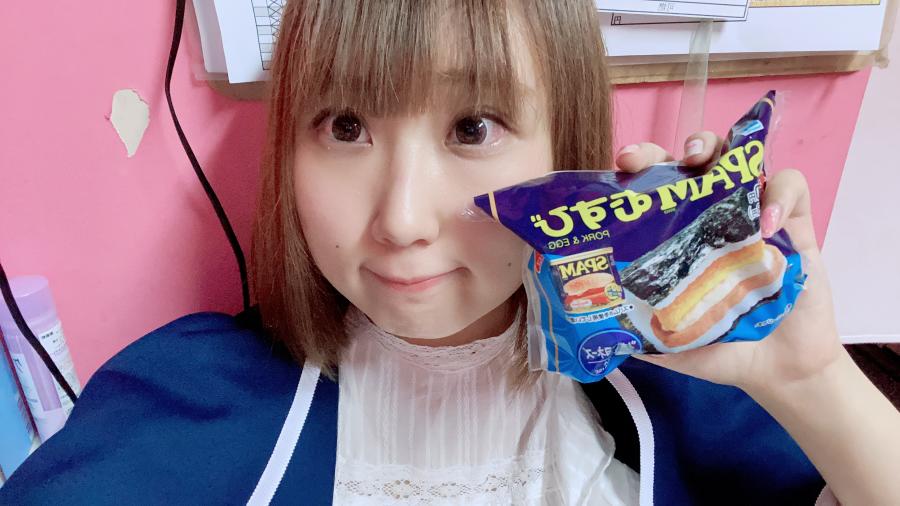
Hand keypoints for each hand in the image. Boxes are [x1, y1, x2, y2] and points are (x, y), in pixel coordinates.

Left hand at [616, 133, 845, 394]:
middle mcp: (713, 213)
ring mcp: (754, 212)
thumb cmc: (718, 346)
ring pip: (740, 156)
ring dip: (721, 150)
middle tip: (655, 160)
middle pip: (696, 160)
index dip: (639, 169)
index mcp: (676, 233)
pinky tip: (767, 224)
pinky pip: (792, 187)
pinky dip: (779, 195)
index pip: (655, 186)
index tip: (622, 165)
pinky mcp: (796, 222)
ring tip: (703, 164)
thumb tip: (595, 329)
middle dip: (675, 149)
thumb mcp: (667, 340)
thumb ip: (636, 330)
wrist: (776, 369)